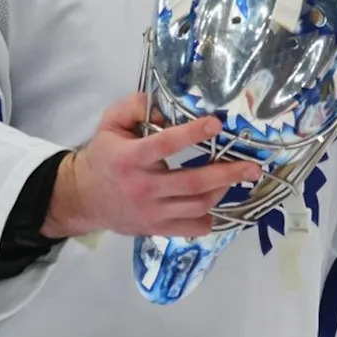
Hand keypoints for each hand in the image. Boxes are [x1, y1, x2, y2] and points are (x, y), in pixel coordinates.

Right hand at [43, 92, 261, 238]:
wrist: (83, 198)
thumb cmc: (103, 156)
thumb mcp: (111, 123)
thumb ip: (136, 107)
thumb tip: (169, 110)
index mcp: (130, 158)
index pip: (165, 144)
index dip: (192, 133)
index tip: (216, 124)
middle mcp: (143, 188)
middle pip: (192, 183)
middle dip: (227, 173)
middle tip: (253, 167)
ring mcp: (151, 213)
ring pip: (197, 206)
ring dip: (222, 190)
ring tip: (238, 177)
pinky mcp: (156, 229)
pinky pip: (191, 228)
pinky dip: (208, 217)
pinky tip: (215, 201)